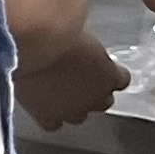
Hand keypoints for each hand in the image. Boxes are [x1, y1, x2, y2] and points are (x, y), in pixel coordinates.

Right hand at [14, 39, 131, 132]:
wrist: (32, 43)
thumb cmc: (61, 29)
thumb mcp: (86, 34)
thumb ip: (90, 48)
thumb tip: (85, 46)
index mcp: (112, 76)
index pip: (122, 80)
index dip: (109, 73)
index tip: (99, 65)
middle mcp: (97, 98)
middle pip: (104, 101)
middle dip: (93, 92)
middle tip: (77, 79)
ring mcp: (72, 111)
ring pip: (79, 116)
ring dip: (72, 106)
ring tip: (56, 92)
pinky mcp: (47, 117)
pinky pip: (53, 123)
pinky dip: (49, 115)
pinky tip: (41, 103)